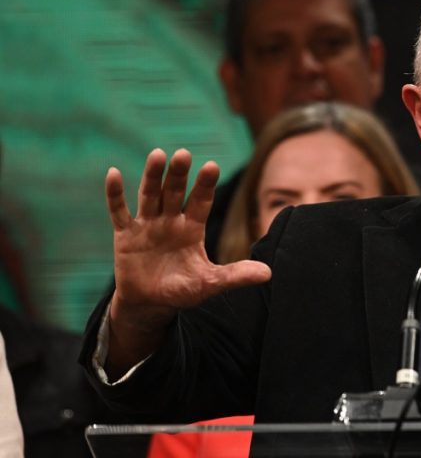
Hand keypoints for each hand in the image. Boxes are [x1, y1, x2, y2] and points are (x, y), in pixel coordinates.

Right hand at [104, 148, 270, 370]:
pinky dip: (115, 194)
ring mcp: (147, 224)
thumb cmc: (183, 290)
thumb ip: (236, 275)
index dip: (205, 185)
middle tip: (183, 154)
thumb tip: (269, 274)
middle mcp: (171, 220)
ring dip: (152, 176)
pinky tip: (113, 173)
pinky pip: (119, 211)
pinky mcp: (125, 234)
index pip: (201, 201)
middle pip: (175, 192)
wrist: (150, 304)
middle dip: (178, 174)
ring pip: (150, 195)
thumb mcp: (210, 283)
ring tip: (157, 155)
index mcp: (193, 228)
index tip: (211, 166)